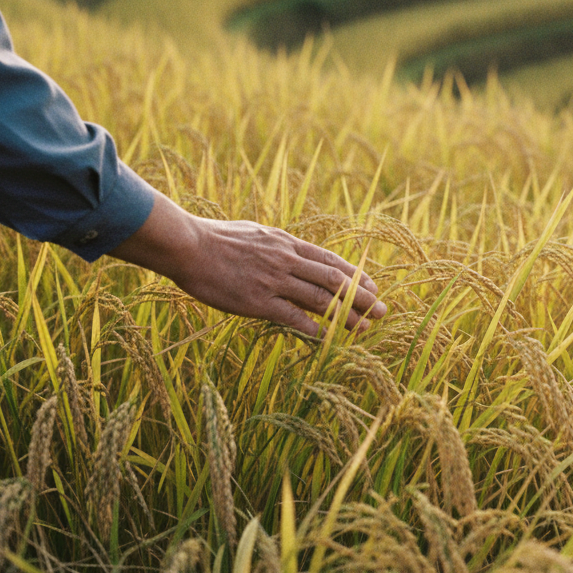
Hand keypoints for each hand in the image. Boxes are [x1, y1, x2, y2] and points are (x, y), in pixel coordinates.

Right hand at [110, 192, 386, 335]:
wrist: (188, 245)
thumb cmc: (218, 238)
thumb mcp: (257, 233)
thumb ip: (278, 245)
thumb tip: (293, 251)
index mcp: (288, 243)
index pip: (332, 260)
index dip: (357, 275)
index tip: (374, 287)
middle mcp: (287, 260)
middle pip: (335, 280)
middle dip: (363, 296)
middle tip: (383, 310)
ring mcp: (274, 280)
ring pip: (321, 299)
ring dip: (346, 315)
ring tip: (365, 327)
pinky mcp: (257, 300)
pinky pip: (292, 316)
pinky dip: (313, 328)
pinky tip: (327, 339)